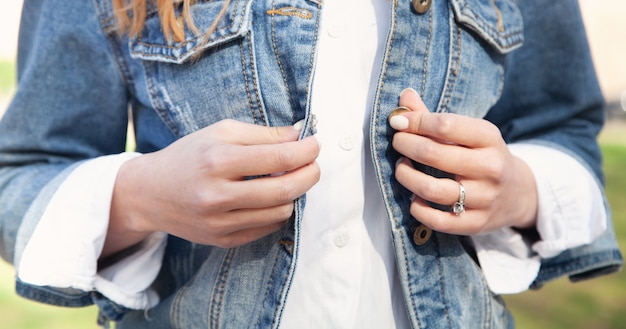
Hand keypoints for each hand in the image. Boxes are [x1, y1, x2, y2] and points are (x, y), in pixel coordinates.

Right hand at [104, 119, 319, 256]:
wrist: (149, 193)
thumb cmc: (189, 155)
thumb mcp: (220, 132)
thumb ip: (262, 134)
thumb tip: (299, 136)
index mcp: (218, 161)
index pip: (279, 159)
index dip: (306, 151)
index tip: (315, 144)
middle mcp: (217, 195)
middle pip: (285, 190)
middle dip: (310, 174)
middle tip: (313, 164)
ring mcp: (219, 222)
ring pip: (281, 212)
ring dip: (295, 194)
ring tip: (289, 179)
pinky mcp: (222, 240)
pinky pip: (267, 229)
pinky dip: (277, 211)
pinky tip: (271, 197)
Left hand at [390, 88, 537, 234]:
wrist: (518, 193)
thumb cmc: (483, 156)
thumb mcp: (469, 133)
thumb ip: (433, 117)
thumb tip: (404, 95)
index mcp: (489, 138)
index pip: (445, 125)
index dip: (415, 122)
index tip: (398, 122)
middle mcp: (490, 167)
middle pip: (433, 155)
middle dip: (406, 145)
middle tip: (398, 143)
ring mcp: (484, 198)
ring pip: (431, 190)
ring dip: (406, 177)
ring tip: (402, 168)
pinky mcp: (476, 223)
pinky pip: (438, 221)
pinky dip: (419, 209)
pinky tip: (415, 198)